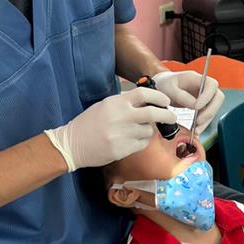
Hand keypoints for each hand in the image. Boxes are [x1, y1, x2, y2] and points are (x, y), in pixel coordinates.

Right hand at [44, 87, 177, 170]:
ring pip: (148, 131)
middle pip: (152, 114)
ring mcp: (121, 134)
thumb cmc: (89, 123)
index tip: (166, 101)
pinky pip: (142, 145)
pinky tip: (132, 141)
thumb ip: (125, 104)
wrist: (72, 144)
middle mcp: (120, 117)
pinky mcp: (122, 150)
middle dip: (167, 115)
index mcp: (115, 103)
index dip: (159, 97)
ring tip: (137, 131)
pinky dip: (142, 142)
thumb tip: (149, 104)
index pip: (144, 94)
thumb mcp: (105, 106)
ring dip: (149, 131)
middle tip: (171, 117)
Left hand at [152, 70, 224, 132]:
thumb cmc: (164, 85)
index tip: (196, 107)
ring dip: (206, 121)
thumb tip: (194, 105)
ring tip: (195, 129)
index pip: (211, 84)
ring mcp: (204, 97)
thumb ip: (181, 95)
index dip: (207, 96)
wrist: (161, 88)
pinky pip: (207, 116)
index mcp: (195, 78)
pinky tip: (195, 130)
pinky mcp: (202, 106)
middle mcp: (203, 87)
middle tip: (198, 121)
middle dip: (210, 111)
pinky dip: (203, 124)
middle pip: (218, 98)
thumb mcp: (168, 88)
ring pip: (213, 109)